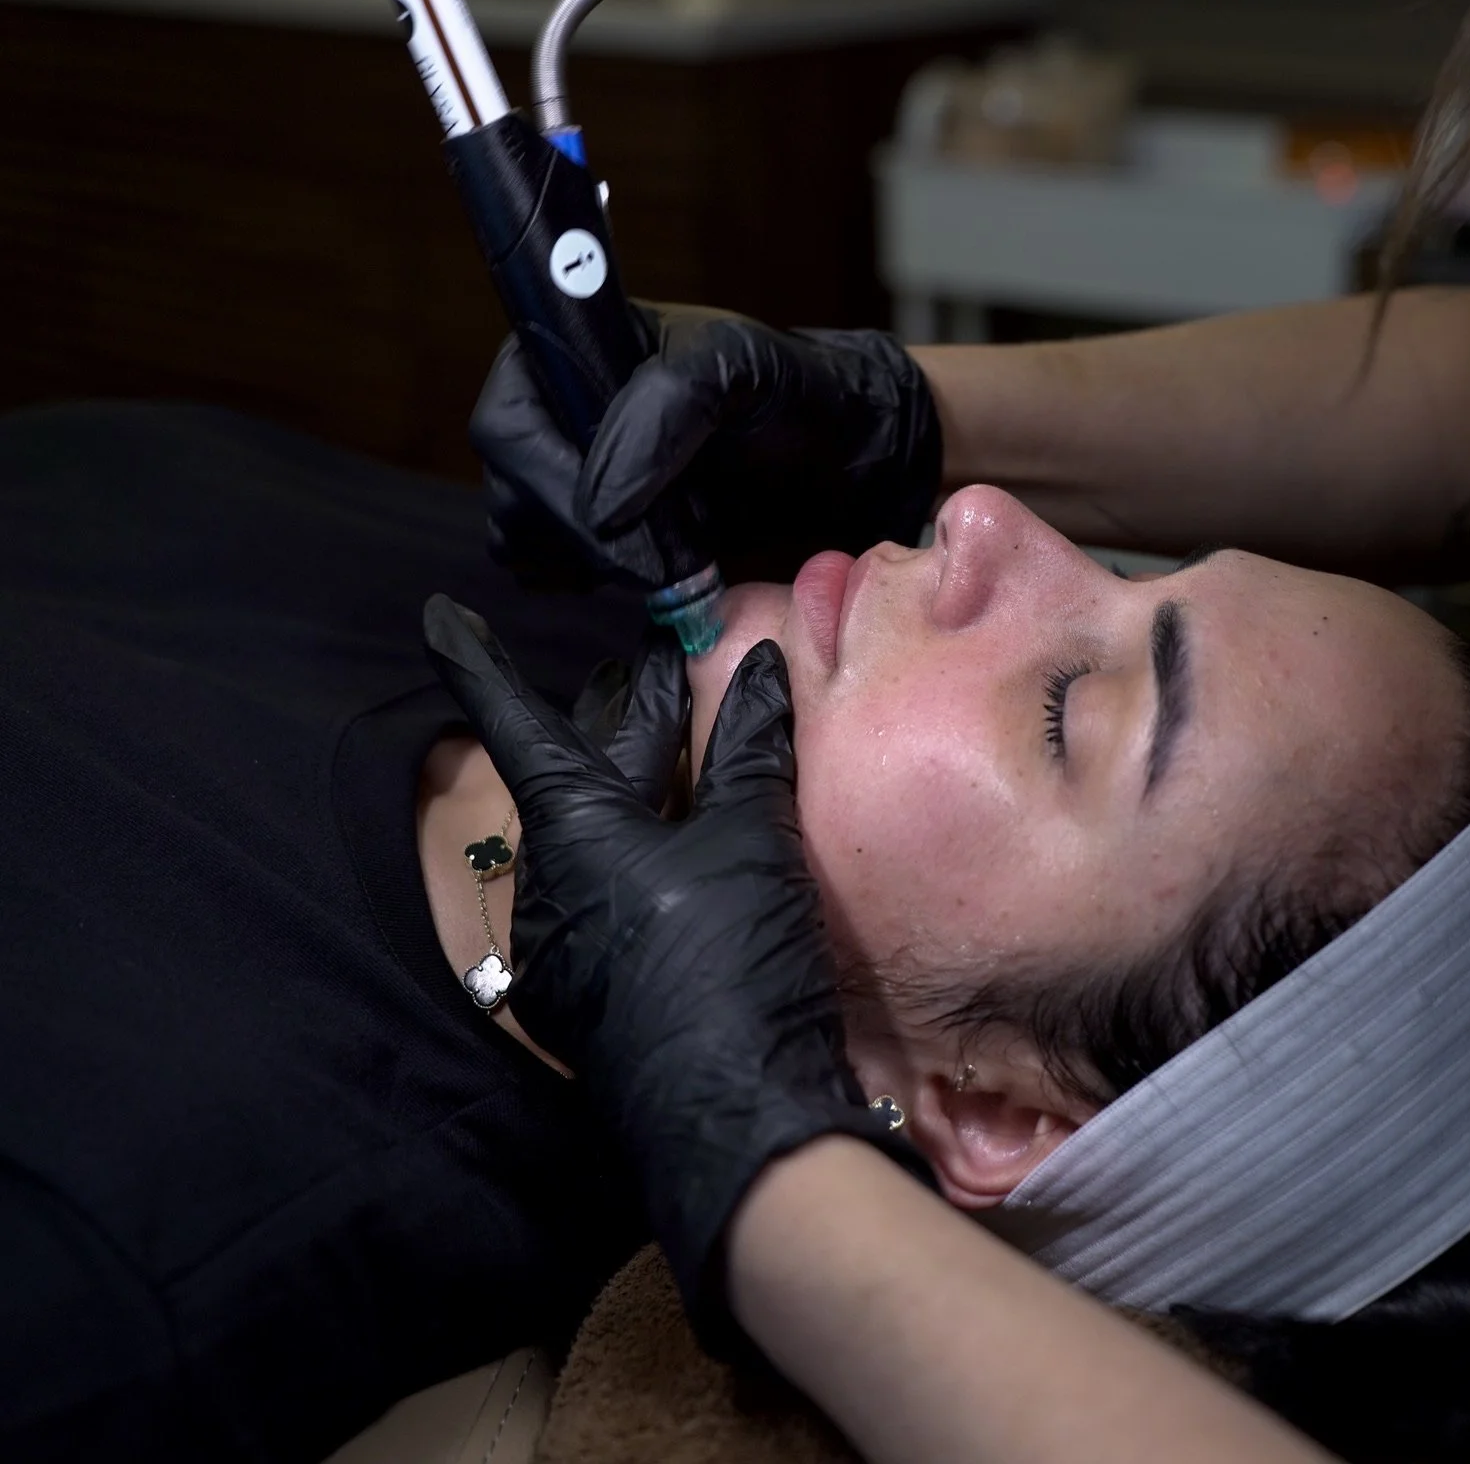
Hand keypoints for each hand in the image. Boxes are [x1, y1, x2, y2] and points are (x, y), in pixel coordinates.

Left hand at [423, 594, 929, 1343]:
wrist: (735, 1122)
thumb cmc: (732, 959)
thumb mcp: (751, 840)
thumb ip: (750, 748)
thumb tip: (762, 662)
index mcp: (571, 830)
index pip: (514, 723)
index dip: (479, 663)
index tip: (438, 615)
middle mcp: (548, 883)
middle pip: (577, 774)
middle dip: (619, 721)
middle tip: (658, 673)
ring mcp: (565, 946)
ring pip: (597, 836)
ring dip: (640, 788)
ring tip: (690, 747)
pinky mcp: (594, 993)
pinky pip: (611, 895)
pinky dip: (649, 854)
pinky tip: (695, 846)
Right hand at [472, 304, 943, 587]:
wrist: (849, 458)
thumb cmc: (801, 397)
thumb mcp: (740, 371)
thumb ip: (663, 410)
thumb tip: (598, 501)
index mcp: (576, 344)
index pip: (510, 422)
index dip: (549, 480)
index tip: (616, 520)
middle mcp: (560, 406)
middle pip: (512, 489)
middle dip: (584, 536)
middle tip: (662, 560)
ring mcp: (571, 470)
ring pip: (524, 538)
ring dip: (594, 565)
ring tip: (675, 557)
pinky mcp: (593, 529)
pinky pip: (552, 572)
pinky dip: (601, 584)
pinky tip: (661, 570)